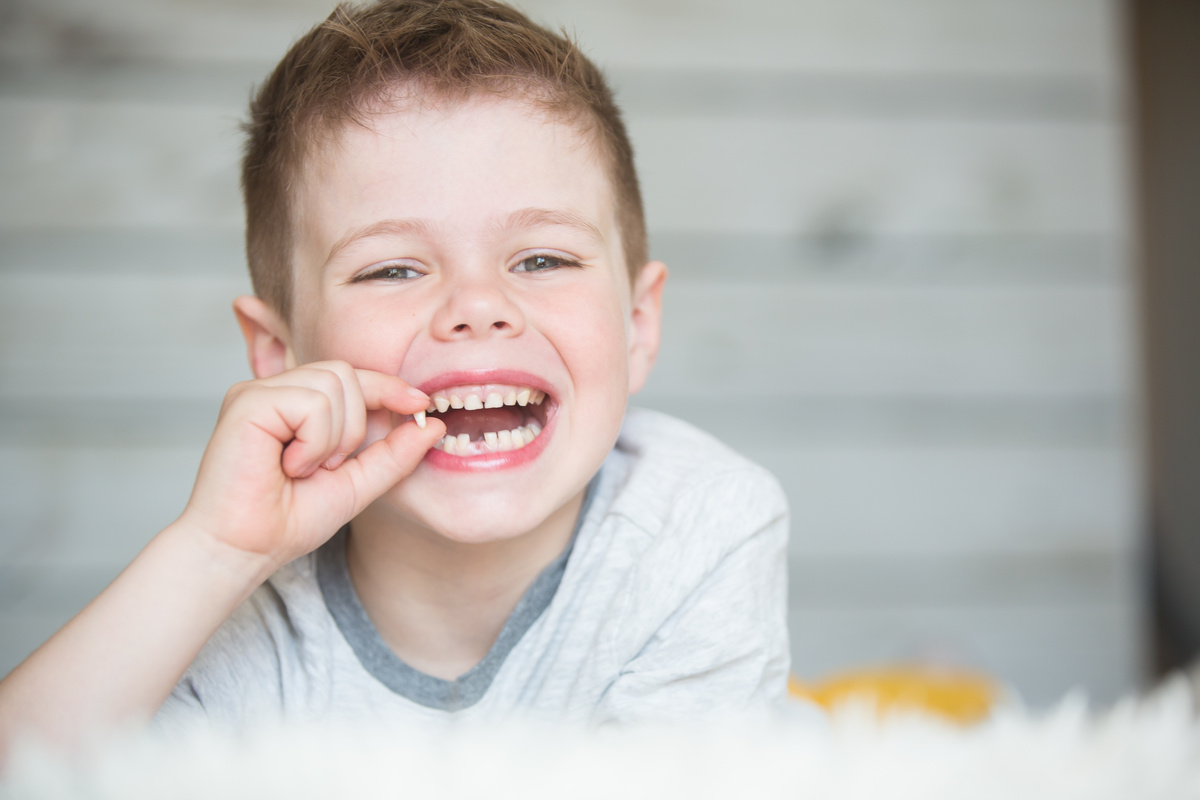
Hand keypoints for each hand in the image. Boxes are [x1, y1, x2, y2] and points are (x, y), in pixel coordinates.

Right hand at [179, 361, 445, 568]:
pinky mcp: (247, 400)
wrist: (244, 549)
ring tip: (304, 468)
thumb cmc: (287, 520)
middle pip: (346, 373)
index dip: (388, 386)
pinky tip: (290, 465)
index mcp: (296, 404)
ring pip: (334, 384)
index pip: (351, 378)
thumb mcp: (357, 484)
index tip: (421, 404)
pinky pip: (311, 403)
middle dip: (355, 425)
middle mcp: (276, 391)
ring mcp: (257, 391)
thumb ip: (393, 454)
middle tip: (327, 466)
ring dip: (334, 437)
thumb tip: (433, 424)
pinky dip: (314, 441)